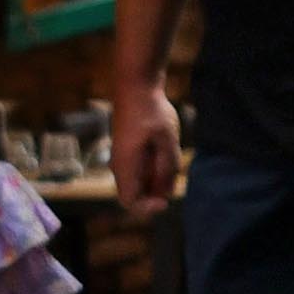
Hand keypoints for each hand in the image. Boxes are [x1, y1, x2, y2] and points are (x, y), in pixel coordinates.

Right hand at [112, 82, 184, 210]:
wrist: (136, 85)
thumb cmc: (151, 110)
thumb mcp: (167, 139)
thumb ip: (168, 165)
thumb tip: (167, 190)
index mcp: (126, 165)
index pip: (130, 202)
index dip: (148, 208)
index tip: (166, 200)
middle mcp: (119, 165)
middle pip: (135, 193)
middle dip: (156, 192)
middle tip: (173, 175)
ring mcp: (121, 157)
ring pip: (138, 181)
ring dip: (156, 179)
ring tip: (170, 158)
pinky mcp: (127, 150)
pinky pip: (139, 168)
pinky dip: (153, 168)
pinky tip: (165, 151)